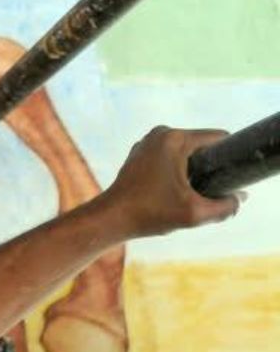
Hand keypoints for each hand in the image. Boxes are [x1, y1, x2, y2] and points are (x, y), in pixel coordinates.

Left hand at [103, 126, 242, 237]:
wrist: (111, 218)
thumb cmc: (150, 213)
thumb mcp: (195, 213)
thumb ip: (226, 206)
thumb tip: (239, 196)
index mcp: (175, 138)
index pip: (219, 138)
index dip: (229, 157)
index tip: (226, 179)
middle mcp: (160, 133)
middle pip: (202, 147)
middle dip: (209, 168)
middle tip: (202, 193)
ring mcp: (148, 142)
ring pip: (186, 154)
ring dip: (193, 172)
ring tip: (184, 194)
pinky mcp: (140, 153)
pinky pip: (170, 159)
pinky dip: (177, 173)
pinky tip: (171, 193)